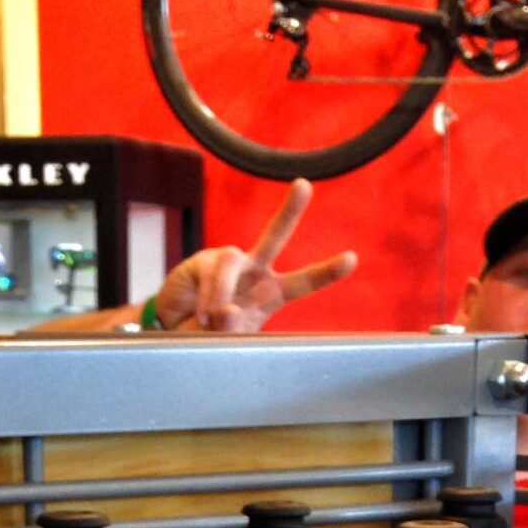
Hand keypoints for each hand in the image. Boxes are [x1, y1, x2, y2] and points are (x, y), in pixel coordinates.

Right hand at [153, 179, 358, 333]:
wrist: (175, 333)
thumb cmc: (209, 337)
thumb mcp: (228, 342)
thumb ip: (232, 330)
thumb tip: (226, 310)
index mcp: (270, 293)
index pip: (302, 282)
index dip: (326, 271)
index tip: (351, 259)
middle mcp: (253, 271)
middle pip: (274, 236)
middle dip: (289, 210)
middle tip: (303, 185)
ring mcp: (228, 263)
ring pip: (231, 259)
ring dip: (221, 293)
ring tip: (209, 321)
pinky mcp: (203, 261)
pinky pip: (209, 273)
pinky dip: (207, 298)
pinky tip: (201, 316)